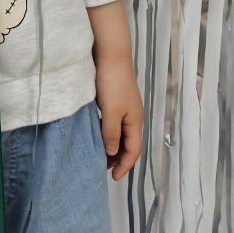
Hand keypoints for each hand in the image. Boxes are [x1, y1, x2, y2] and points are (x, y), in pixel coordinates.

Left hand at [94, 55, 142, 180]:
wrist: (111, 55)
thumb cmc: (112, 84)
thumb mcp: (111, 112)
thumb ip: (111, 133)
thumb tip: (112, 153)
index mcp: (135, 121)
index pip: (133, 150)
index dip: (125, 165)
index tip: (113, 177)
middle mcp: (133, 115)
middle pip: (129, 143)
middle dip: (119, 157)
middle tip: (104, 168)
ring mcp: (126, 106)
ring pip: (121, 133)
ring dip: (113, 145)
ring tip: (100, 154)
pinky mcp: (117, 98)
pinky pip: (115, 122)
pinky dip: (109, 132)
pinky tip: (98, 133)